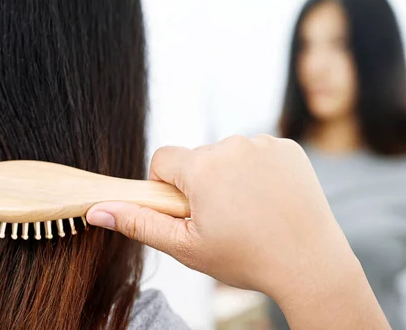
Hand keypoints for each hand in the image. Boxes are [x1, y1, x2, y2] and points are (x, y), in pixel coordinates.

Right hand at [87, 135, 388, 328]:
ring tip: (251, 211)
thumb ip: (139, 223)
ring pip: (229, 154)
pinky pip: (259, 152)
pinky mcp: (288, 147)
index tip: (186, 209)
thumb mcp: (185, 247)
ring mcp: (264, 143)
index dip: (167, 186)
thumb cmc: (246, 258)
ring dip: (231, 176)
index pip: (163, 159)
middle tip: (224, 217)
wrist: (309, 262)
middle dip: (201, 182)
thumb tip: (96, 210)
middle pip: (198, 158)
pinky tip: (271, 199)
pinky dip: (259, 171)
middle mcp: (232, 145)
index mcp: (202, 167)